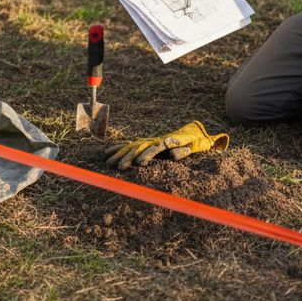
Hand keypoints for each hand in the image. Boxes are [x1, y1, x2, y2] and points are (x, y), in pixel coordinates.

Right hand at [105, 121, 229, 168]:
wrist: (193, 132)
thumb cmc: (195, 142)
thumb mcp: (193, 147)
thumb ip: (183, 151)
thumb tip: (172, 155)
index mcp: (167, 142)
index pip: (154, 149)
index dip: (147, 155)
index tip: (139, 163)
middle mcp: (155, 140)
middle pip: (139, 147)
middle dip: (128, 157)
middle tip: (119, 167)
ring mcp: (149, 140)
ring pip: (131, 146)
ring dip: (119, 154)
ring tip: (108, 163)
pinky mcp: (146, 142)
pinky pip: (129, 145)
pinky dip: (118, 148)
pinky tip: (107, 152)